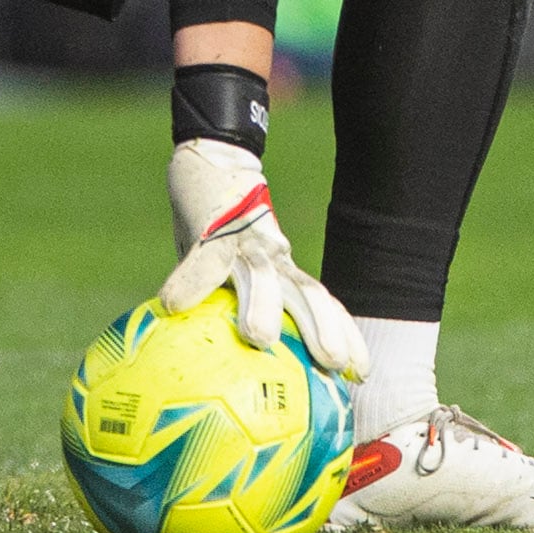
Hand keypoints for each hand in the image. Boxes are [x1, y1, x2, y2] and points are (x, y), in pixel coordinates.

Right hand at [157, 138, 367, 379]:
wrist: (214, 157)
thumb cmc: (220, 226)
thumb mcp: (232, 268)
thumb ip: (231, 310)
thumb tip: (219, 370)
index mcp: (284, 269)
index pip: (322, 305)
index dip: (345, 337)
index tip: (361, 376)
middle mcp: (274, 255)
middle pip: (306, 293)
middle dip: (323, 329)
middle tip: (335, 364)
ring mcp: (245, 238)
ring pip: (262, 273)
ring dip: (262, 304)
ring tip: (260, 337)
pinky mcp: (212, 223)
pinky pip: (201, 257)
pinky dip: (189, 281)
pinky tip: (172, 304)